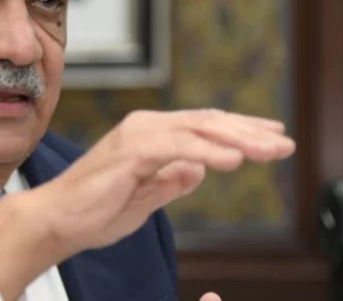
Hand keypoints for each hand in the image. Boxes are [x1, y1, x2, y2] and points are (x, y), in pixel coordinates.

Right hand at [0, 109, 293, 299]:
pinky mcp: (131, 151)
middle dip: (251, 132)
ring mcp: (139, 135)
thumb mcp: (146, 197)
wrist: (57, 220)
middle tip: (285, 143)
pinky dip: (207, 151)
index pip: (206, 126)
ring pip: (199, 129)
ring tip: (270, 151)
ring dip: (239, 139)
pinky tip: (233, 161)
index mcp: (153, 135)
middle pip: (210, 122)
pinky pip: (177, 147)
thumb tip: (198, 171)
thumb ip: (172, 180)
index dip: (242, 130)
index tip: (273, 137)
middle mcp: (147, 127)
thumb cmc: (96, 211)